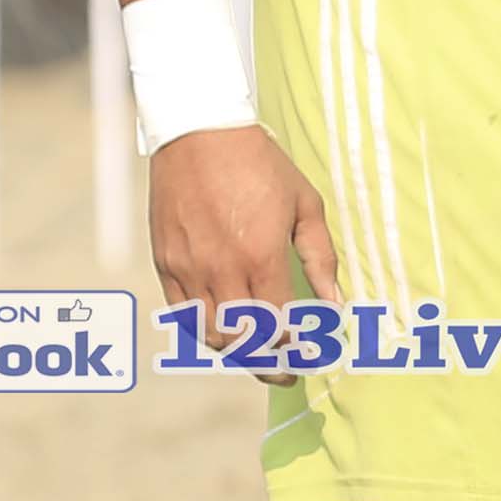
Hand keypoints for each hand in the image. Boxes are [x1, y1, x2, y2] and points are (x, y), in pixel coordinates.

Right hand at [148, 124, 340, 364]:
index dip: (298, 349)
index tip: (311, 354)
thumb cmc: (258, 163)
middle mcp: (222, 269)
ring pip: (211, 335)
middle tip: (285, 369)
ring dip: (237, 351)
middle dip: (269, 363)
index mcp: (261, 257)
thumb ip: (321, 259)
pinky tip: (224, 326)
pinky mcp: (165, 262)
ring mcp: (189, 268)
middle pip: (244, 343)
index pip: (281, 327)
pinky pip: (183, 314)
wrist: (200, 130)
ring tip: (256, 349)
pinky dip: (205, 329)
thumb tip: (336, 305)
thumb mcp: (305, 205)